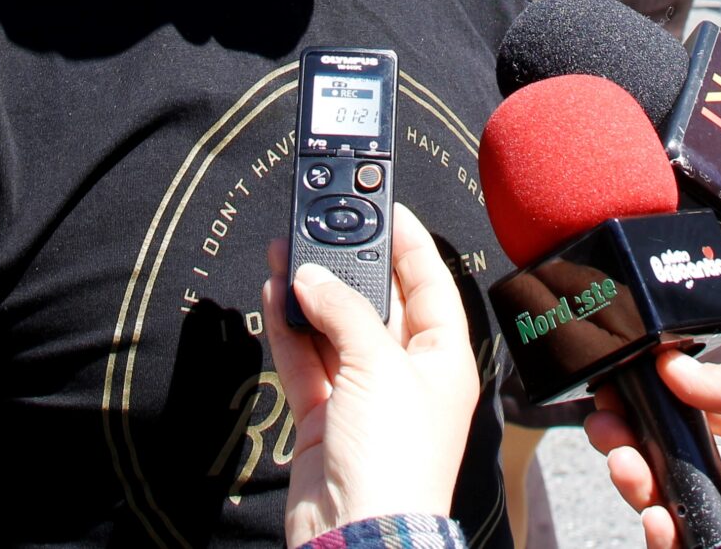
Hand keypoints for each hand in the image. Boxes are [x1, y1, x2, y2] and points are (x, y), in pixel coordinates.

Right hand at [261, 204, 479, 544]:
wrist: (357, 533)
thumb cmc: (395, 460)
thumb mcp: (379, 366)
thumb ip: (345, 313)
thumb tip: (314, 276)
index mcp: (444, 359)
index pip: (430, 283)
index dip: (409, 242)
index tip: (386, 205)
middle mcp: (408, 373)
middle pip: (378, 302)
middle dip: (349, 264)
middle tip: (324, 223)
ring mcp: (364, 395)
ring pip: (335, 327)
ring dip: (312, 291)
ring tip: (286, 248)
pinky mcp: (326, 416)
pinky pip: (306, 359)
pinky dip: (289, 328)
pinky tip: (276, 294)